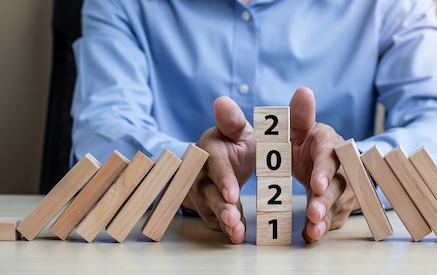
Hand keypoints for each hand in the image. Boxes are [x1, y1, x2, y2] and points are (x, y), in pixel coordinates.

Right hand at [182, 96, 254, 243]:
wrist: (219, 160)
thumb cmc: (232, 143)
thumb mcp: (236, 130)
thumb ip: (232, 120)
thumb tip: (222, 101)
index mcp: (209, 150)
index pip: (215, 165)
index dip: (223, 180)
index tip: (232, 194)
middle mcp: (199, 172)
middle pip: (208, 191)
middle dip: (220, 207)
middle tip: (233, 218)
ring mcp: (200, 192)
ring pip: (210, 209)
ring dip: (223, 222)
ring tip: (236, 232)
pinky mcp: (206, 208)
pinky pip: (214, 220)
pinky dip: (225, 229)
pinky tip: (236, 235)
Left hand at [289, 87, 360, 242]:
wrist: (318, 157)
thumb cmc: (305, 140)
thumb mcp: (299, 127)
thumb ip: (298, 114)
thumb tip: (304, 91)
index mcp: (331, 144)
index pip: (331, 157)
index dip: (325, 171)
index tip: (316, 185)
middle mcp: (344, 166)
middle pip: (340, 185)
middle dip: (327, 200)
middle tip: (313, 213)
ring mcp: (346, 187)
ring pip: (340, 205)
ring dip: (327, 219)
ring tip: (313, 231)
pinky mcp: (341, 205)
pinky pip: (336, 218)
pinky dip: (324, 227)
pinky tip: (311, 235)